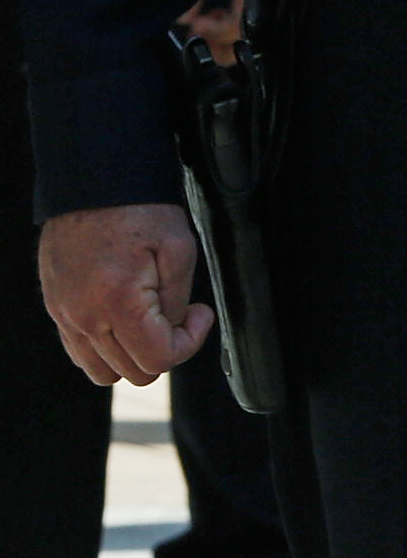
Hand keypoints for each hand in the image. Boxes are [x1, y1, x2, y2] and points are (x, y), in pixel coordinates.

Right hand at [38, 203, 214, 386]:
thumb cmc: (137, 210)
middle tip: (179, 315)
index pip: (158, 360)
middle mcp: (84, 317)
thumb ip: (176, 302)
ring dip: (133, 355)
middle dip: (164, 350)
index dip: (190, 342)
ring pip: (102, 371)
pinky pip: (80, 351)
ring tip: (151, 320)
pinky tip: (126, 318)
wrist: (92, 185)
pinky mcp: (56, 309)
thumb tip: (174, 331)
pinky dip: (106, 348)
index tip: (199, 314)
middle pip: (133, 372)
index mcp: (118, 303)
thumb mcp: (179, 250)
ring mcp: (65, 315)